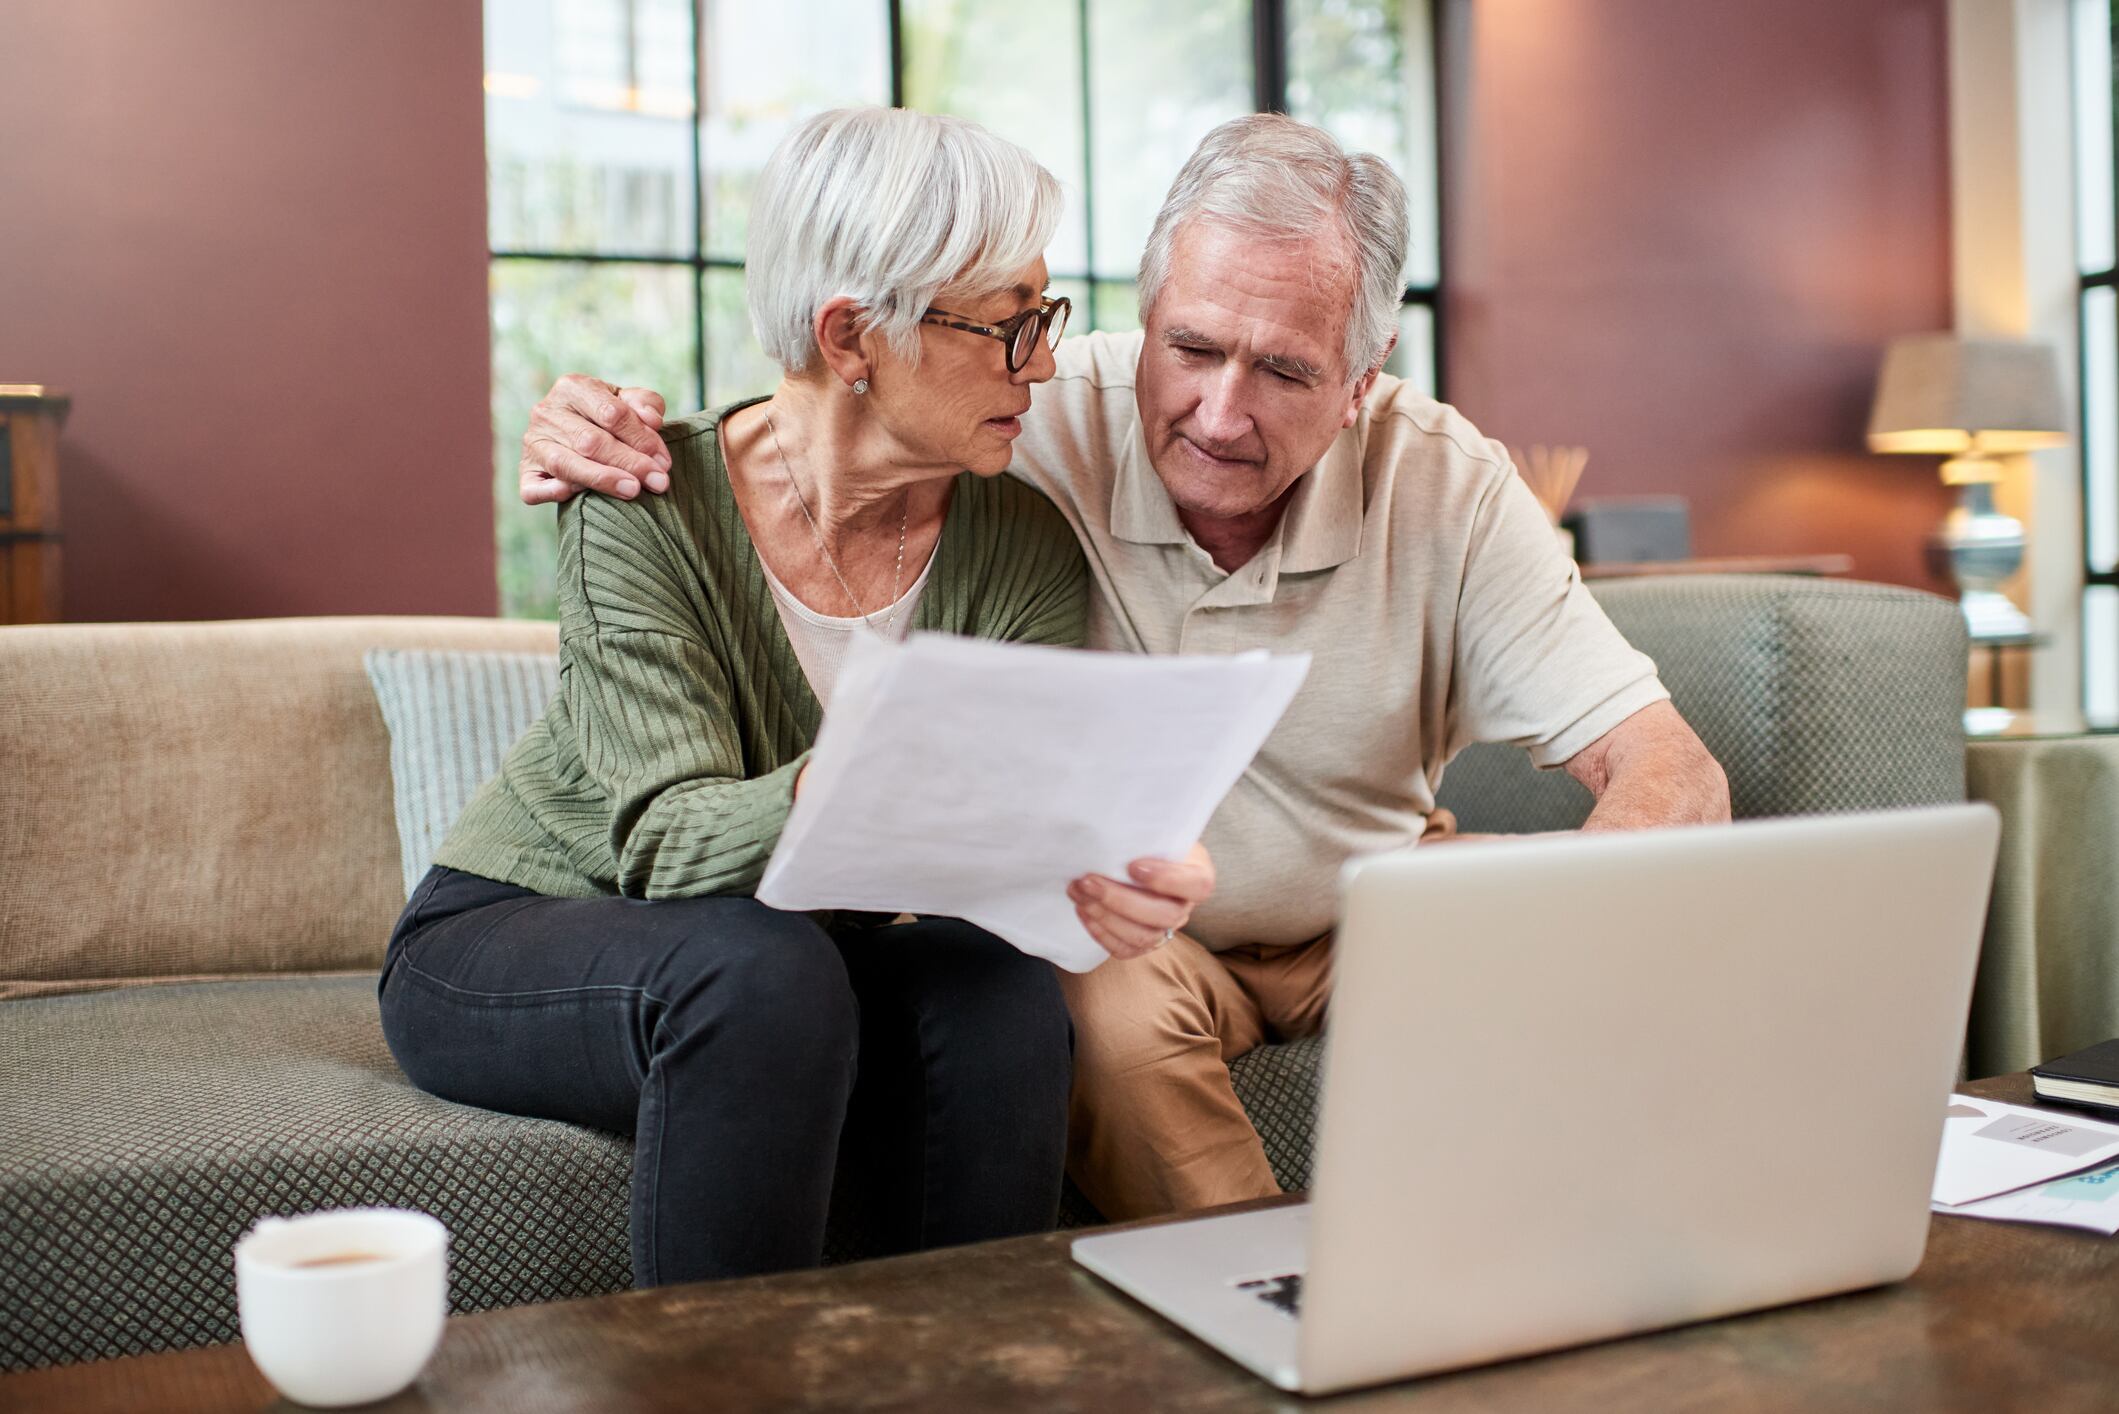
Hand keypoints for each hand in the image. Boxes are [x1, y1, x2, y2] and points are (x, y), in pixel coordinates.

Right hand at [518, 374, 672, 505]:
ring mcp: (533, 443)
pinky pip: (533, 487)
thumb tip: (652, 420)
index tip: (665, 462)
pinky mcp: (525, 472)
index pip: (611, 413)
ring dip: (602, 479)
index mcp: (572, 387)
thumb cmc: (609, 417)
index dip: (642, 438)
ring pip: (565, 464)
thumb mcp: (630, 402)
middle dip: (630, 462)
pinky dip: (552, 493)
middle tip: (658, 481)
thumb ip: (646, 404)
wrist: (576, 432)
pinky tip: (576, 496)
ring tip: (633, 491)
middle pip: (591, 441)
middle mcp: (546, 412)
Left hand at [1068, 843, 1214, 960]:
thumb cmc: (1152, 841)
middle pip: (1164, 916)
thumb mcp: (1159, 830)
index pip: (1198, 885)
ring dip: (1104, 915)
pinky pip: (1124, 949)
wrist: (1146, 857)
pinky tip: (1082, 910)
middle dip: (1120, 900)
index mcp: (1198, 875)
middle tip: (1088, 880)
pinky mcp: (1144, 943)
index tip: (1133, 865)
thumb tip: (1113, 826)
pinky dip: (1100, 932)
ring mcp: (1165, 929)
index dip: (1166, 879)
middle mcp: (1185, 907)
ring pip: (1142, 936)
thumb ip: (1148, 832)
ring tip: (1078, 892)